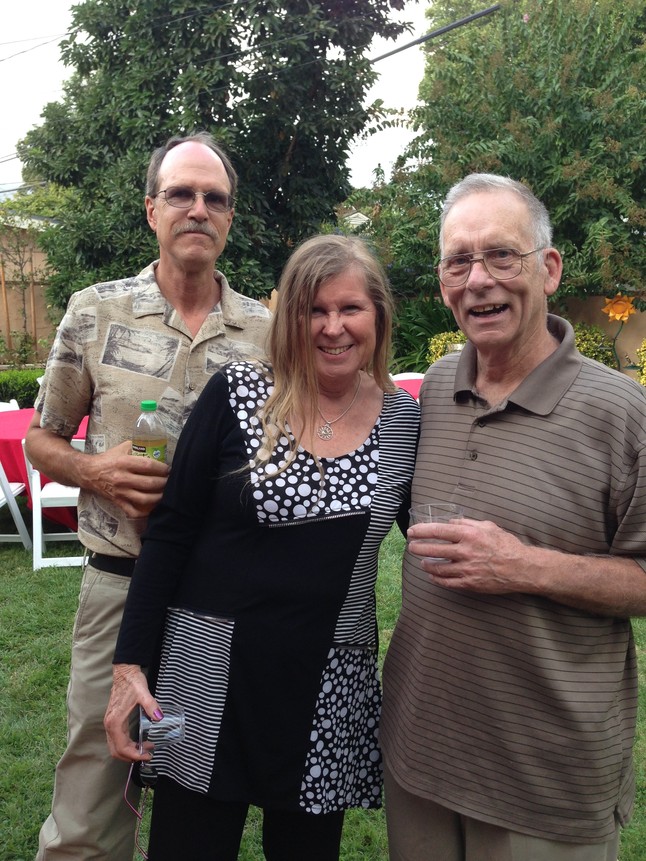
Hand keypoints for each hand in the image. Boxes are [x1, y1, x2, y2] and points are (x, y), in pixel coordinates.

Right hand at [86, 441, 169, 517]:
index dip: (162, 468)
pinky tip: (152, 507)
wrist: (89, 473)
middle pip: (149, 483)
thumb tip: (156, 447)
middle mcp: (122, 478)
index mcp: (124, 463)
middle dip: (164, 483)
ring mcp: (120, 492)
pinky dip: (144, 512)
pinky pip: (133, 511)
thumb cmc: (108, 459)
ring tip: (165, 493)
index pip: (148, 466)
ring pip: (144, 499)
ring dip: (158, 497)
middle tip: (170, 481)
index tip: (168, 469)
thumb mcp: (122, 448)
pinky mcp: (118, 502)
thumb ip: (138, 446)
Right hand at [104, 664, 160, 761]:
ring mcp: (110, 723)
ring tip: (145, 748)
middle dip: (131, 757)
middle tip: (147, 755)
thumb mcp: (143, 693)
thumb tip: (159, 718)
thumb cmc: (132, 682)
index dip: (134, 755)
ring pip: (115, 746)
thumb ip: (151, 705)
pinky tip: (138, 741)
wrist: (124, 672)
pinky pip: (117, 739)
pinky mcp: (113, 720)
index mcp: (115, 722)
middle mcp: (109, 725)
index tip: (147, 755)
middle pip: (116, 751)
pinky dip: (126, 745)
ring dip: (129, 751)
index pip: (122, 747)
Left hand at [407, 517, 534, 594]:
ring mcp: (467, 569)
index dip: (422, 531)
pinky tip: (432, 575)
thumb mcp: (488, 526)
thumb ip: (467, 523)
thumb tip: (450, 522)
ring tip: (422, 561)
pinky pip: (447, 582)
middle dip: (418, 548)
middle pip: (433, 550)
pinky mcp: (469, 583)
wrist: (522, 568)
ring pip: (438, 568)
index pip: (438, 531)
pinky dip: (436, 579)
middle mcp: (466, 552)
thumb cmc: (506, 545)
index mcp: (469, 535)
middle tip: (412, 547)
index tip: (412, 532)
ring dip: (426, 564)